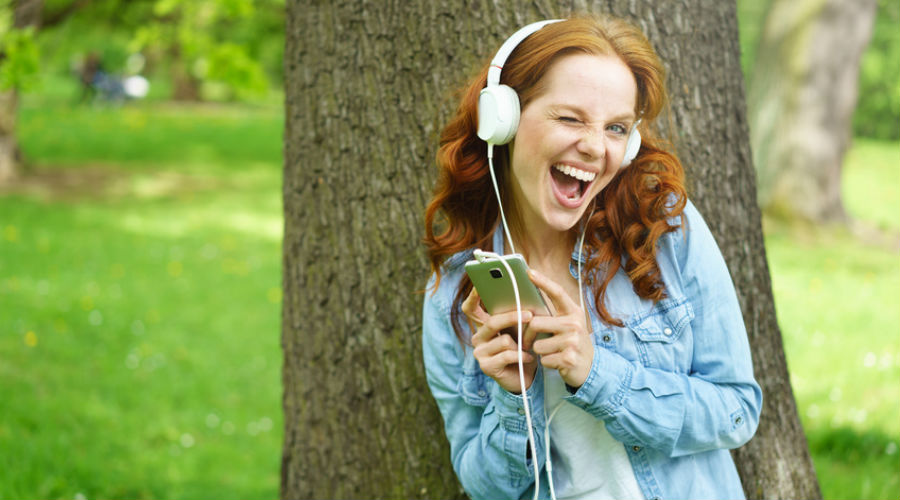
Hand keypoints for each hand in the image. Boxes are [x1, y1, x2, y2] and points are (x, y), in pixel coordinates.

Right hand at [462, 288, 537, 393]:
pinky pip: (507, 355)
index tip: (479, 285)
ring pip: (503, 340)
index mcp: (483, 326)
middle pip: (492, 322)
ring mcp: (480, 352)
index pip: (471, 308)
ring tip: (528, 348)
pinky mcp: (486, 366)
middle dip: (512, 317)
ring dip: (521, 345)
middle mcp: (477, 337)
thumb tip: (525, 297)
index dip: (472, 296)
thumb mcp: (520, 329)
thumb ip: (517, 315)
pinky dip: (522, 356)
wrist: (526, 377)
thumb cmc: (523, 349)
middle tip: (530, 315)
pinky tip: (528, 358)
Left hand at [524, 269, 593, 388]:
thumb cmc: (571, 343)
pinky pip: (543, 359)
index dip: (543, 281)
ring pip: (537, 345)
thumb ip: (552, 315)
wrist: (590, 367)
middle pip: (536, 323)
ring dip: (540, 351)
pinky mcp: (569, 358)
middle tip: (530, 341)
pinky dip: (546, 362)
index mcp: (573, 312)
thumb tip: (528, 308)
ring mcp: (573, 341)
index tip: (529, 272)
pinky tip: (557, 361)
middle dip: (529, 335)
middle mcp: (575, 324)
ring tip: (552, 351)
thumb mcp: (567, 325)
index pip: (557, 293)